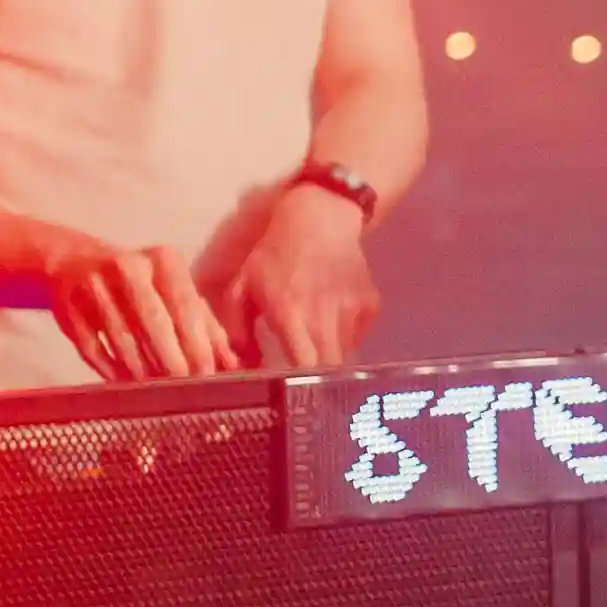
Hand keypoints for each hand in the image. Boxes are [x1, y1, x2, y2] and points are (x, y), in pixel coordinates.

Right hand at [40, 232, 238, 382]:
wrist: (74, 263)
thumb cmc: (140, 283)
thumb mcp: (173, 290)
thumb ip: (206, 325)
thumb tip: (234, 364)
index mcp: (162, 260)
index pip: (185, 306)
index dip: (197, 343)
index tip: (207, 373)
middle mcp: (128, 267)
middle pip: (154, 323)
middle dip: (172, 359)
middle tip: (184, 386)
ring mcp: (93, 287)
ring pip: (123, 339)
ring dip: (142, 369)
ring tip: (157, 389)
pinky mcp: (67, 308)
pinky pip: (92, 347)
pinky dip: (110, 369)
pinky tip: (125, 382)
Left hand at [225, 181, 382, 370]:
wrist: (320, 219)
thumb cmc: (274, 254)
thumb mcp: (242, 287)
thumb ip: (236, 331)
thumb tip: (241, 366)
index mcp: (289, 314)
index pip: (303, 367)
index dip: (298, 383)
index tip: (287, 388)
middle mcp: (324, 315)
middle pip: (329, 368)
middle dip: (316, 378)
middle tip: (302, 376)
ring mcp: (352, 310)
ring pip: (344, 353)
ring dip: (328, 355)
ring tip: (314, 341)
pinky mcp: (370, 304)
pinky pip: (357, 335)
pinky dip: (345, 337)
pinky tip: (331, 320)